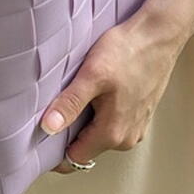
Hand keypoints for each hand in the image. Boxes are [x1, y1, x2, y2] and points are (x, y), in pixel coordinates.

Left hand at [42, 0, 193, 173]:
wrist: (159, 34)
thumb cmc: (125, 52)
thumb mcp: (92, 75)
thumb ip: (70, 103)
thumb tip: (47, 129)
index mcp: (112, 134)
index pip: (75, 158)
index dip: (53, 153)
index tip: (34, 138)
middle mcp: (126, 139)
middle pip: (87, 147)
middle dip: (66, 135)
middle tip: (45, 112)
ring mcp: (136, 127)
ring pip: (99, 135)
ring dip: (82, 123)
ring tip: (65, 99)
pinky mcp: (141, 113)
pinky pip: (112, 123)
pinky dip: (97, 114)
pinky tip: (89, 93)